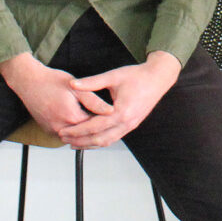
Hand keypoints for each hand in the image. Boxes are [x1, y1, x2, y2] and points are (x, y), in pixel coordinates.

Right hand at [0, 53, 109, 139]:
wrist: (28, 82)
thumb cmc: (51, 81)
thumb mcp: (76, 87)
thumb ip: (94, 101)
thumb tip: (111, 111)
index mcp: (71, 117)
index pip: (95, 126)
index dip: (106, 122)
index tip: (116, 116)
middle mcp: (61, 128)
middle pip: (85, 135)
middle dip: (97, 129)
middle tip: (109, 122)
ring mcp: (52, 131)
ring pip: (75, 137)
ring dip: (85, 132)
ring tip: (97, 122)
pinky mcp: (47, 130)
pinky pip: (65, 135)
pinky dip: (74, 131)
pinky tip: (81, 122)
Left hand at [61, 52, 182, 148]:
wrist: (158, 78)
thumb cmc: (137, 76)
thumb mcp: (113, 76)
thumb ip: (92, 82)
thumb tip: (73, 84)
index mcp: (121, 112)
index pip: (94, 127)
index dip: (77, 131)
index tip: (63, 131)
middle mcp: (126, 123)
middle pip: (99, 139)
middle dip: (80, 141)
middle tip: (65, 139)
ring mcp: (130, 126)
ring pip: (107, 141)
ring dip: (90, 144)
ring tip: (74, 143)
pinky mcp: (132, 125)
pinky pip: (114, 137)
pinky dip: (100, 141)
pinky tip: (91, 139)